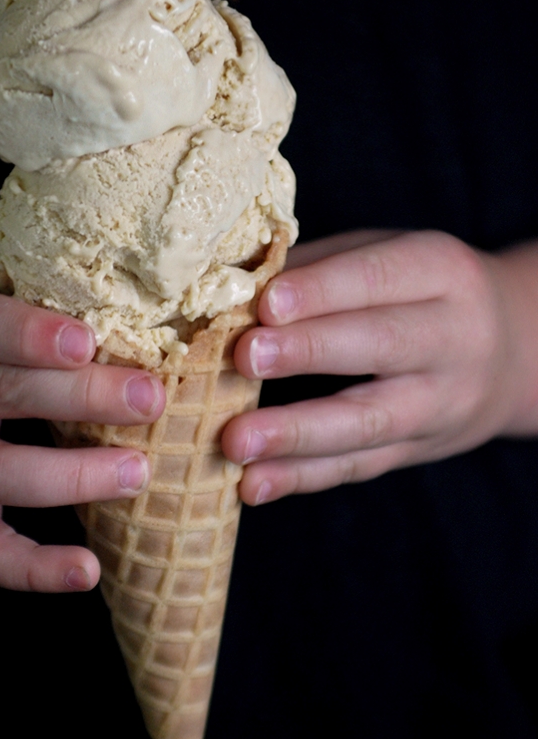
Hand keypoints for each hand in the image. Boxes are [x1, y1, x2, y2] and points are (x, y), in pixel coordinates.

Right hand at [0, 283, 164, 590]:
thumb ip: (15, 314)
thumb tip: (128, 319)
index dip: (27, 332)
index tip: (87, 339)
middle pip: (1, 392)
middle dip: (83, 397)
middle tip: (149, 399)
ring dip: (73, 475)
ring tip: (137, 471)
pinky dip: (32, 568)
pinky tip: (85, 571)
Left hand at [222, 231, 537, 503]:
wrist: (509, 350)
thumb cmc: (416, 291)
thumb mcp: (385, 255)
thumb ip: (316, 267)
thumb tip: (229, 287)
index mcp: (440, 271)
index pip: (378, 277)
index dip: (322, 291)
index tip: (266, 303)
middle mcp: (452, 338)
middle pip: (381, 346)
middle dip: (310, 352)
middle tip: (246, 357)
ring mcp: (438, 404)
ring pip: (367, 422)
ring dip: (296, 434)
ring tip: (236, 441)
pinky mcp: (415, 450)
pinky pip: (357, 467)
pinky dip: (301, 478)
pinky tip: (252, 483)